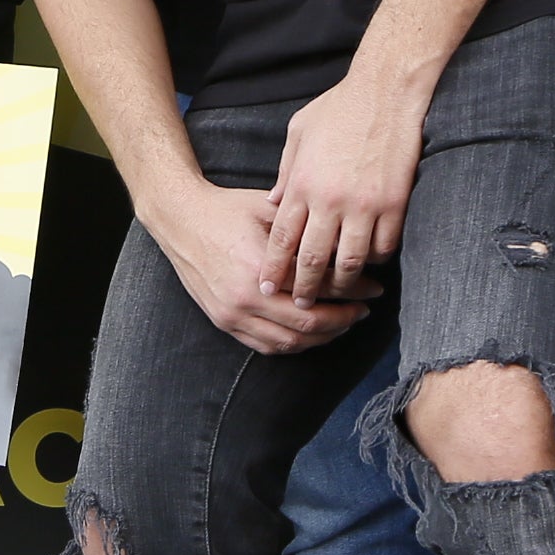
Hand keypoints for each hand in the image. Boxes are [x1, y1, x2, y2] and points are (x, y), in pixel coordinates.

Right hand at [144, 174, 371, 353]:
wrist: (180, 219)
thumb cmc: (227, 209)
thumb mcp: (269, 210)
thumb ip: (305, 233)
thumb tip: (348, 249)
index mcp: (259, 266)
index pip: (318, 288)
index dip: (352, 290)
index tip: (374, 287)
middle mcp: (245, 297)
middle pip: (308, 323)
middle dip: (343, 320)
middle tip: (365, 310)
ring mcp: (231, 314)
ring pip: (289, 342)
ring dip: (321, 337)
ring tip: (343, 323)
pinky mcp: (223, 322)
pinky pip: (265, 346)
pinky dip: (293, 345)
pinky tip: (311, 333)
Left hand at [265, 71, 423, 305]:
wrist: (386, 91)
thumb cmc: (340, 107)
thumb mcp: (299, 133)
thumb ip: (286, 171)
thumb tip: (274, 203)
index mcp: (302, 184)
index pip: (282, 239)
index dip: (274, 269)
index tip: (267, 287)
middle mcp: (329, 201)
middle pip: (312, 260)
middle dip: (304, 289)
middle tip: (300, 306)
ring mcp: (364, 205)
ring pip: (350, 262)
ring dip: (342, 284)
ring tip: (336, 295)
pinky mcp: (394, 204)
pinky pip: (384, 247)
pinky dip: (376, 260)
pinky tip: (371, 263)